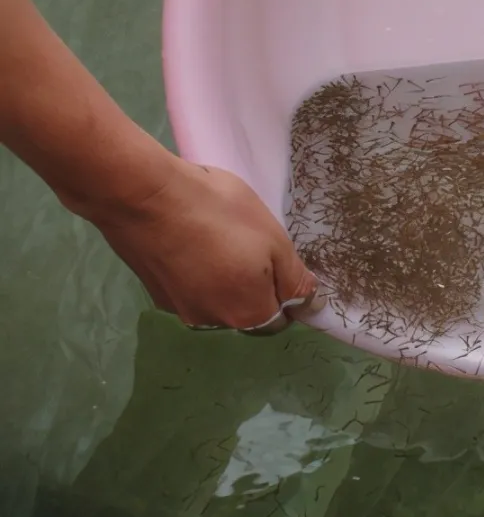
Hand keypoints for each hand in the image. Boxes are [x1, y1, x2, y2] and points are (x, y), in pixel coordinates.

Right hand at [84, 157, 324, 332]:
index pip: (280, 319)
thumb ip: (294, 277)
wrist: (143, 194)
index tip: (278, 258)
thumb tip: (308, 304)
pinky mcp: (153, 290)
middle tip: (248, 240)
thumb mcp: (273, 239)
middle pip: (246, 309)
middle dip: (254, 282)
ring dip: (223, 275)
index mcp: (246, 314)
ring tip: (216, 235)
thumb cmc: (219, 213)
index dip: (285, 290)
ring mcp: (177, 308)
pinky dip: (195, 268)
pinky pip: (189, 285)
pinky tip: (190, 238)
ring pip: (216, 297)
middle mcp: (211, 322)